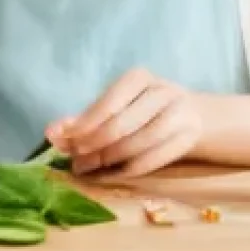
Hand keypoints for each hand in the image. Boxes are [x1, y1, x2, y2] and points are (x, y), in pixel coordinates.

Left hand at [45, 68, 204, 176]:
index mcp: (138, 78)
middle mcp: (161, 91)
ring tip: (89, 167)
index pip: (107, 103)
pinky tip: (114, 173)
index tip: (61, 139)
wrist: (196, 115)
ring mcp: (179, 114)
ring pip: (139, 142)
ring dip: (110, 158)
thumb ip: (89, 117)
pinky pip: (156, 157)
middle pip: (122, 124)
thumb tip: (53, 134)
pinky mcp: (189, 137)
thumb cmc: (144, 108)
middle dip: (94, 145)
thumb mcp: (120, 104)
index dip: (84, 124)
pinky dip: (132, 168)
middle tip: (75, 160)